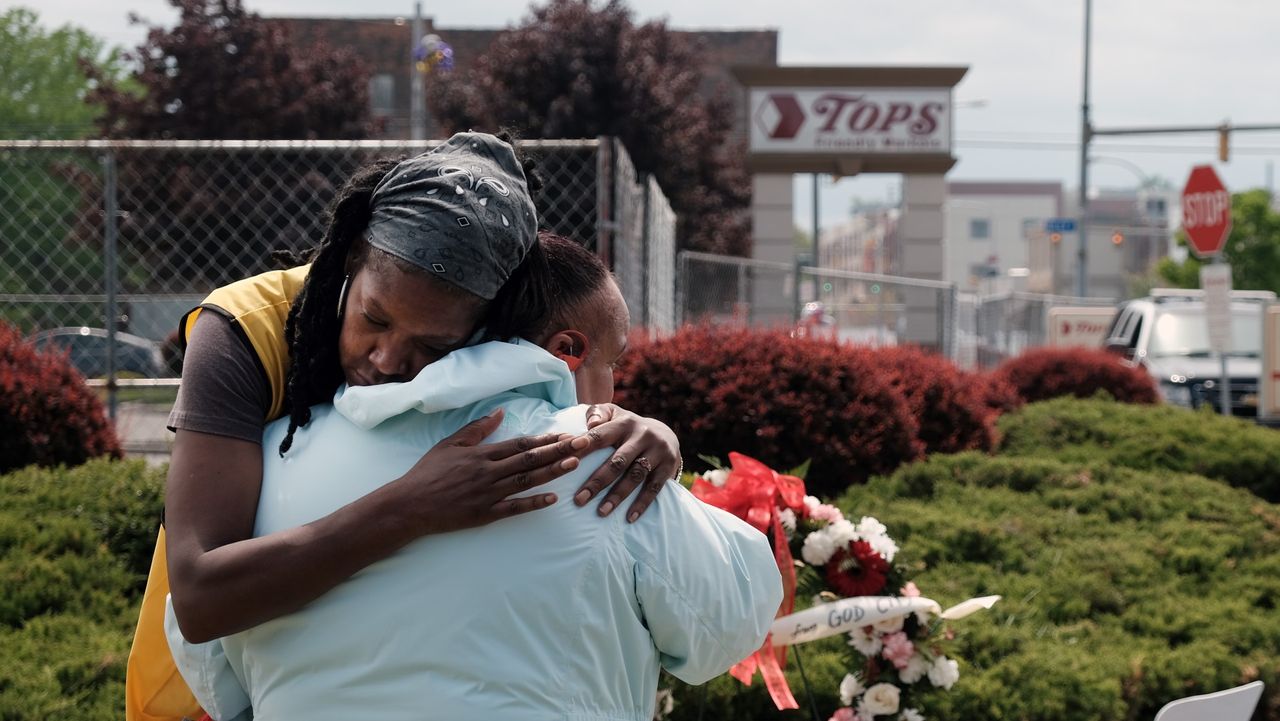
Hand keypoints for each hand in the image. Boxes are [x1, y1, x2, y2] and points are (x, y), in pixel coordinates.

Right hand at [401, 408, 590, 534]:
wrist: (409, 505)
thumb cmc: (428, 472)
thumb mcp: (450, 443)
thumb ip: (477, 428)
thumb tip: (500, 411)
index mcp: (481, 454)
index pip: (520, 444)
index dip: (545, 439)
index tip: (565, 434)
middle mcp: (488, 472)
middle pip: (530, 459)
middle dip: (559, 451)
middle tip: (583, 444)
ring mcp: (488, 494)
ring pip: (527, 481)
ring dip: (552, 472)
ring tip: (574, 464)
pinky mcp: (485, 514)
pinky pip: (514, 508)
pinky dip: (533, 503)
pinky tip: (553, 499)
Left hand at [572, 404, 680, 522]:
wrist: (665, 433)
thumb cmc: (627, 428)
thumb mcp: (613, 414)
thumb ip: (597, 414)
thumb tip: (589, 424)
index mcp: (624, 423)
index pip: (600, 436)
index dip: (583, 449)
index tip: (565, 465)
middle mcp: (642, 435)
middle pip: (617, 461)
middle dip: (597, 482)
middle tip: (579, 500)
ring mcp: (657, 451)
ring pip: (635, 476)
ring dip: (617, 495)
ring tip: (601, 512)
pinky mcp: (668, 466)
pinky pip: (654, 487)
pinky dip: (642, 503)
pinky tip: (629, 518)